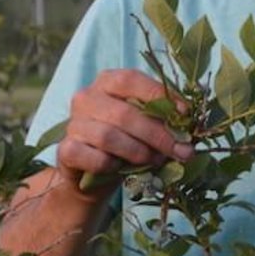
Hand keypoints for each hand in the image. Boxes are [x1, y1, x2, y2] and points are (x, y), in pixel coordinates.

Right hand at [56, 69, 194, 197]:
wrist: (95, 176)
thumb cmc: (128, 141)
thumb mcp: (146, 124)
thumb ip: (162, 117)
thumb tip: (189, 121)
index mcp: (107, 82)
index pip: (131, 79)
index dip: (159, 96)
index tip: (185, 115)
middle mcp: (86, 97)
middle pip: (124, 114)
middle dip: (158, 135)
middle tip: (181, 151)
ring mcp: (73, 123)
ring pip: (109, 136)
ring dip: (139, 152)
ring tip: (157, 161)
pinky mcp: (66, 150)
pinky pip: (94, 158)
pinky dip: (113, 165)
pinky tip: (121, 168)